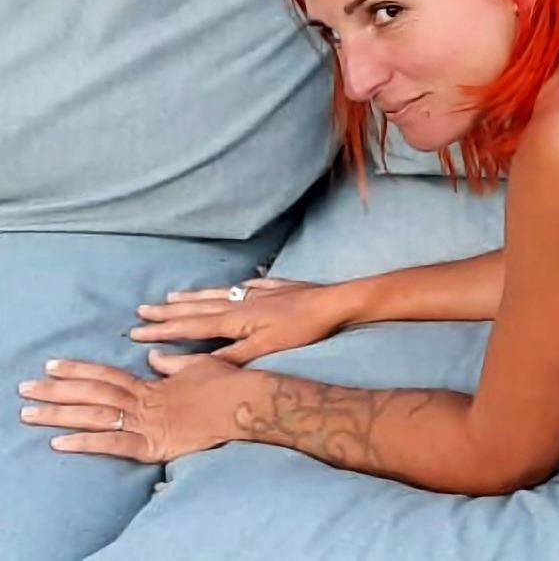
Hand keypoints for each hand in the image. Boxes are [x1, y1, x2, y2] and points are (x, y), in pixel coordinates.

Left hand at [18, 352, 250, 461]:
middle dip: (56, 391)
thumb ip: (172, 363)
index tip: (52, 366)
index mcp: (151, 383)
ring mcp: (147, 424)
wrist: (244, 402)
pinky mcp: (154, 446)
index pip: (106, 375)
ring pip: (95, 417)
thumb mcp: (197, 366)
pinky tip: (60, 443)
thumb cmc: (226, 384)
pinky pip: (114, 445)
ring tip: (30, 413)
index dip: (78, 370)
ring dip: (60, 414)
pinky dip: (86, 443)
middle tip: (25, 387)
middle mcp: (143, 401)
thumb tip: (153, 357)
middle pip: (92, 394)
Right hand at [131, 277, 356, 363]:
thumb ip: (225, 357)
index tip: (136, 332)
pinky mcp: (273, 289)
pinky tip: (230, 288)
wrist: (333, 303)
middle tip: (142, 311)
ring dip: (193, 297)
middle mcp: (240, 301)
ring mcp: (256, 292)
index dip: (163, 330)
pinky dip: (228, 290)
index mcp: (235, 318)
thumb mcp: (262, 349)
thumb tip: (191, 361)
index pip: (190, 325)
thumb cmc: (300, 330)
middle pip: (197, 306)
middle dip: (168, 312)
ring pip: (216, 295)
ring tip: (173, 296)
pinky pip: (243, 287)